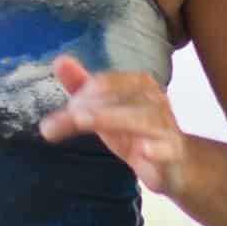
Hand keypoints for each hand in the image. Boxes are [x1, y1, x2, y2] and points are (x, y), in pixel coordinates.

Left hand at [39, 54, 186, 194]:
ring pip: (139, 119)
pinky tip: (143, 152)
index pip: (103, 83)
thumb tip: (60, 60)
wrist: (177, 164)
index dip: (79, 97)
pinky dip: (156, 150)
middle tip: (49, 128)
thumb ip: (83, 87)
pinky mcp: (173, 153)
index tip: (63, 117)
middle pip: (116, 99)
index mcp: (138, 84)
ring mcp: (166, 125)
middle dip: (82, 111)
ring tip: (80, 121)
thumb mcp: (107, 109)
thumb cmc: (138, 132)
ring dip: (109, 120)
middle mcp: (154, 99)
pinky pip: (167, 149)